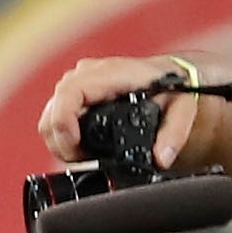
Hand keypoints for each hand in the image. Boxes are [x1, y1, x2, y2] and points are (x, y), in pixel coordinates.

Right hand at [37, 54, 215, 168]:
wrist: (170, 73)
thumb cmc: (174, 87)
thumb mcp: (183, 107)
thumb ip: (175, 133)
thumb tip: (161, 158)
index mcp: (110, 74)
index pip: (67, 96)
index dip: (64, 125)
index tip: (78, 148)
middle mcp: (88, 74)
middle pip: (51, 113)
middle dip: (63, 144)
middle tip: (87, 159)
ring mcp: (78, 83)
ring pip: (48, 119)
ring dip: (61, 143)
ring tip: (87, 154)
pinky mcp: (74, 93)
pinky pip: (54, 118)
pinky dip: (63, 137)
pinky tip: (83, 145)